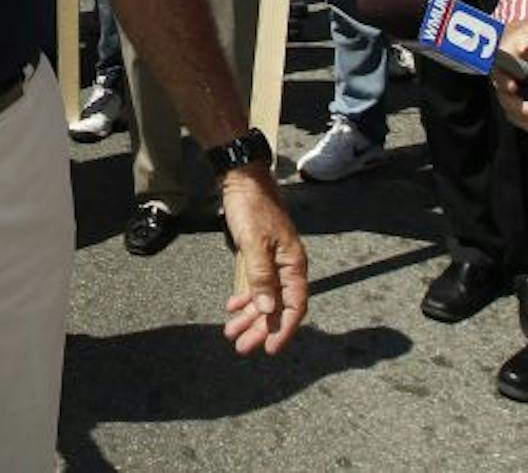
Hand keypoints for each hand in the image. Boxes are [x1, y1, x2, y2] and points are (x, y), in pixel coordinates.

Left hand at [219, 168, 308, 354]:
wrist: (242, 178)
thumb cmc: (251, 208)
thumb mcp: (254, 243)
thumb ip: (261, 277)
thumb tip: (268, 310)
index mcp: (293, 264)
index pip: (295, 305)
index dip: (284, 329)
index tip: (270, 348)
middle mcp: (287, 266)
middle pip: (278, 307)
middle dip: (261, 329)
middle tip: (242, 347)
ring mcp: (274, 262)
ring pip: (265, 298)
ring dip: (250, 317)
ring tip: (232, 334)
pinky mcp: (260, 256)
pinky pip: (257, 285)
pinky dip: (245, 298)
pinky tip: (232, 306)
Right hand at [491, 4, 527, 149]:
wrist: (523, 54)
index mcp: (504, 61)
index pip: (504, 69)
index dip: (508, 77)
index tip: (515, 85)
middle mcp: (504, 83)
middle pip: (510, 99)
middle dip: (525, 109)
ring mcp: (512, 99)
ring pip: (519, 116)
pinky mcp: (523, 111)